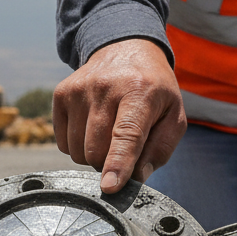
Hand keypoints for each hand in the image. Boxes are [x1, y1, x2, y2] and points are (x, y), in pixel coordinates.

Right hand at [53, 39, 186, 193]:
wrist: (126, 48)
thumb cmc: (154, 89)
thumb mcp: (174, 114)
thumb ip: (161, 148)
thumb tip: (137, 178)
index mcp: (140, 91)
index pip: (126, 134)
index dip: (118, 163)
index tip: (110, 187)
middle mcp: (106, 87)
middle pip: (97, 150)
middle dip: (110, 163)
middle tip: (125, 148)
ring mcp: (80, 89)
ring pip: (77, 151)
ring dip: (93, 155)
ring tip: (110, 133)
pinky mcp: (62, 93)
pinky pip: (63, 143)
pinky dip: (78, 145)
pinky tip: (92, 126)